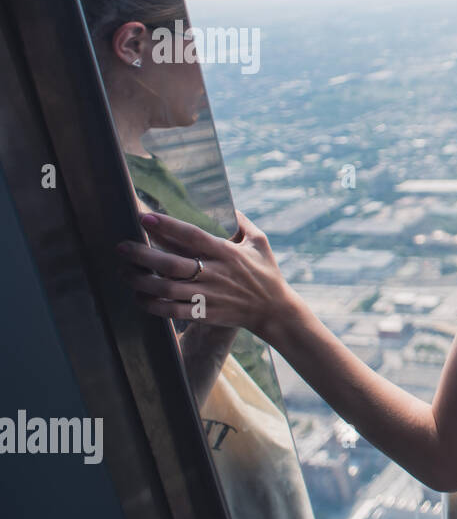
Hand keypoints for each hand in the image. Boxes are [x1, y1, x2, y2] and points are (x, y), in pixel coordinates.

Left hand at [117, 210, 295, 339]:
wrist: (273, 310)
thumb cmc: (266, 273)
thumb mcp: (260, 242)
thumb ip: (243, 222)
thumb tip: (228, 205)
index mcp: (226, 252)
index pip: (192, 236)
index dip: (167, 226)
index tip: (145, 217)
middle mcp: (214, 273)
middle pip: (171, 264)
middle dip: (142, 255)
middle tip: (121, 247)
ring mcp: (207, 295)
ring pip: (165, 289)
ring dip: (140, 280)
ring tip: (124, 272)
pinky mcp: (204, 314)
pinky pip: (171, 311)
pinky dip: (151, 305)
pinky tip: (140, 296)